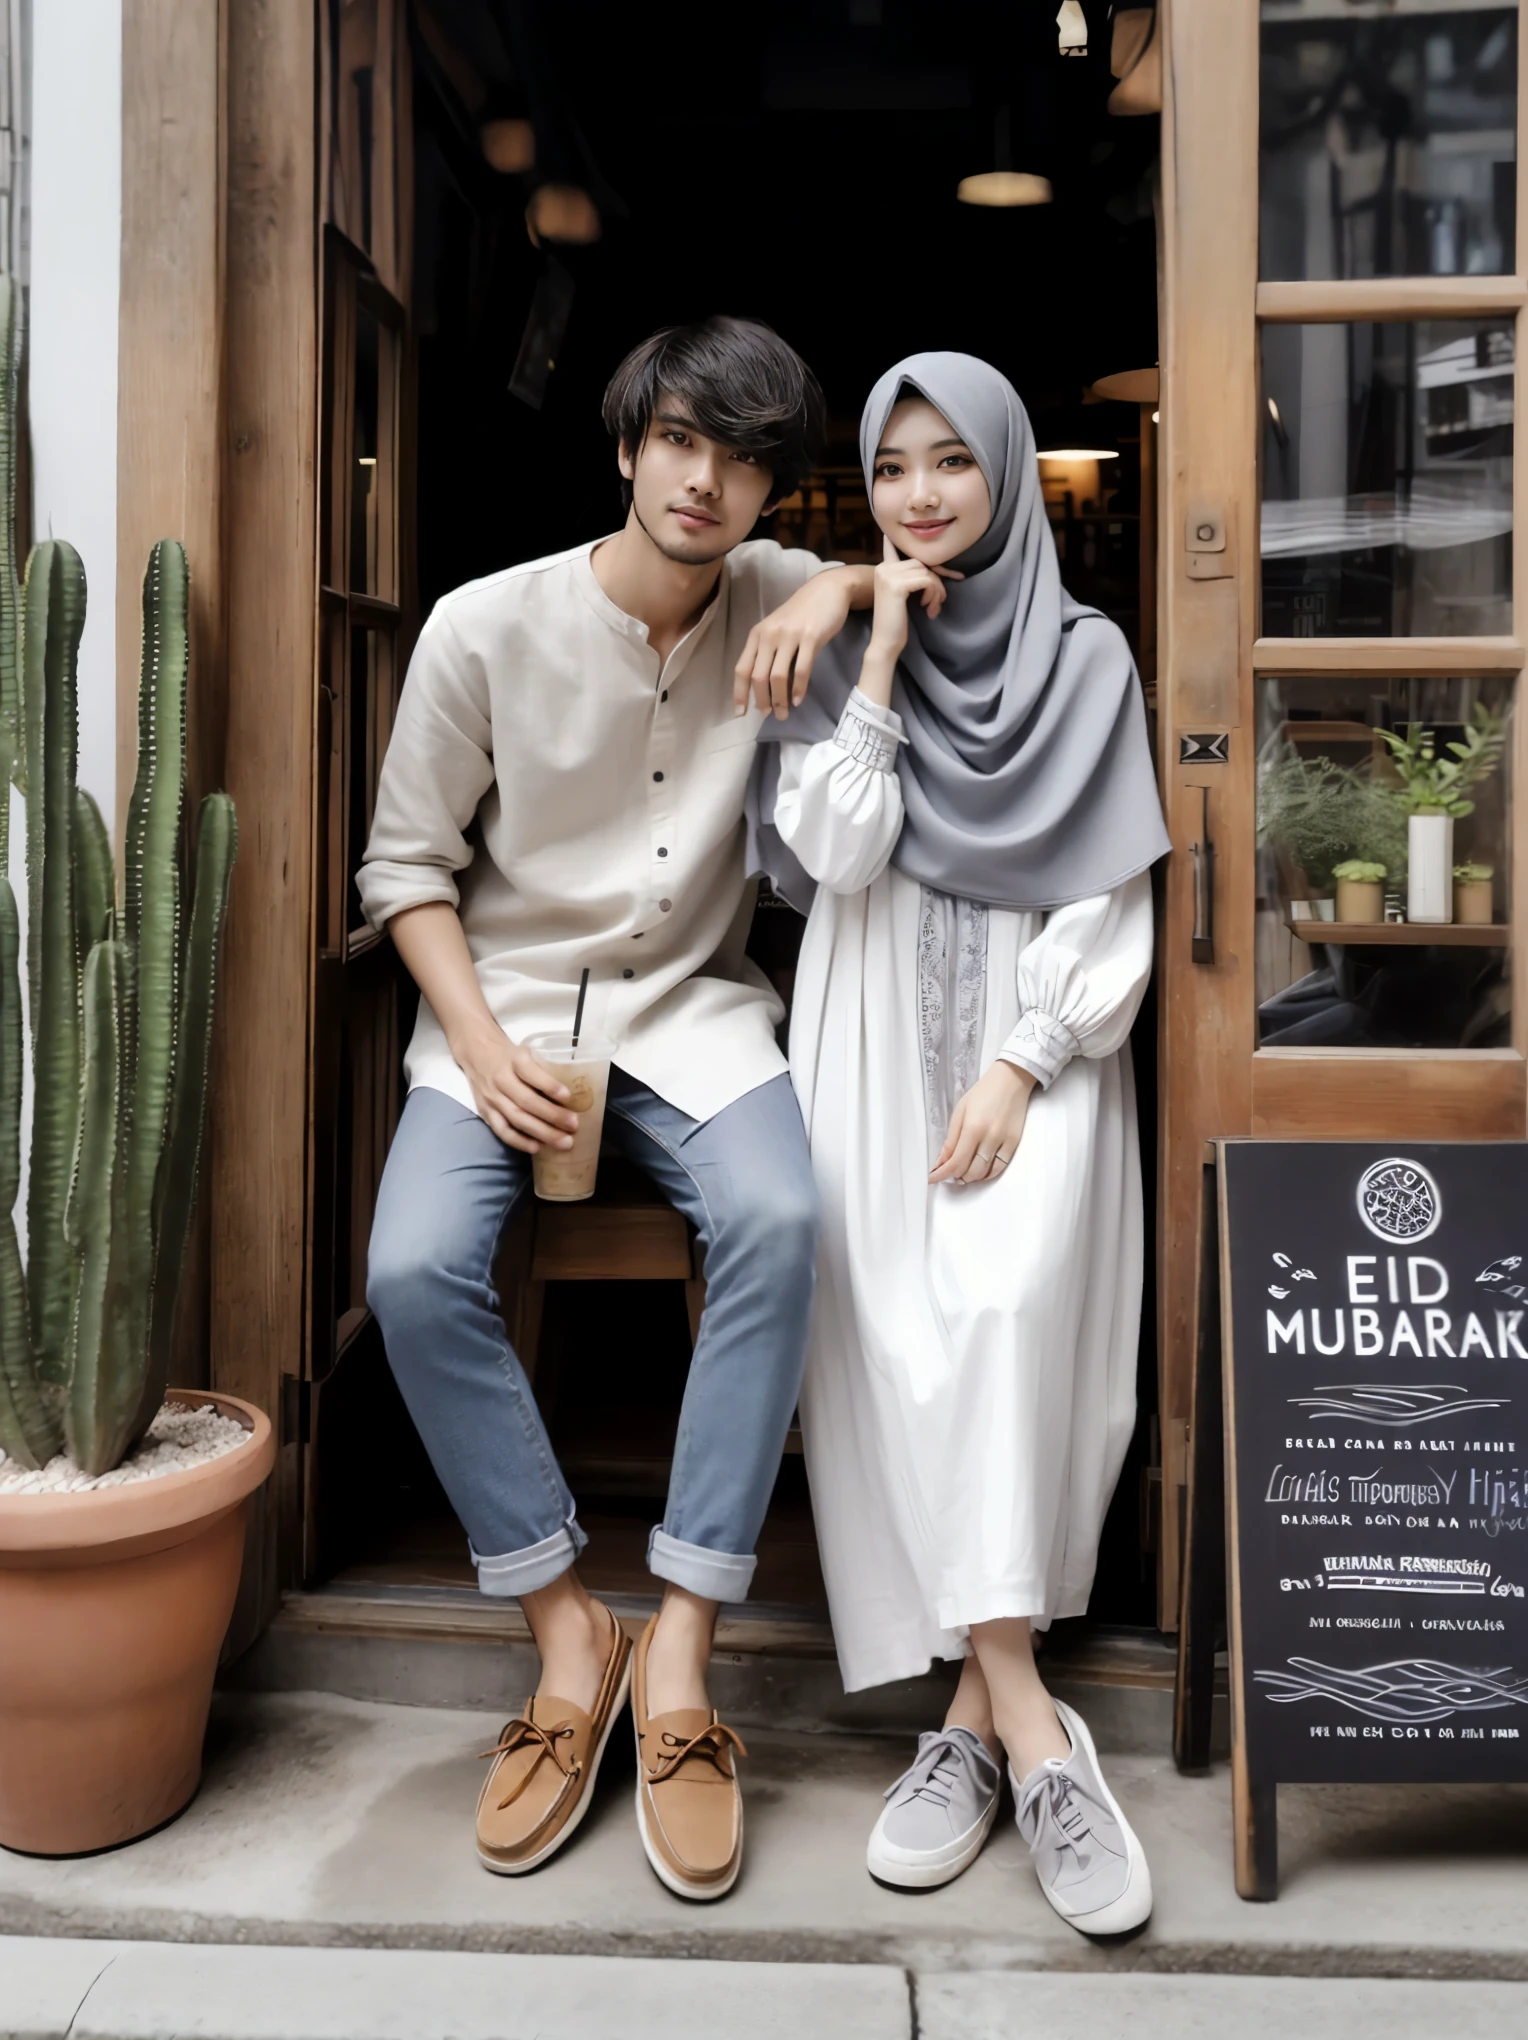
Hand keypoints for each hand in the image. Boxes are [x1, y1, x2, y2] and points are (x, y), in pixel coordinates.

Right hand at [452, 1017, 580, 1153]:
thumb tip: (574, 1093)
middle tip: (574, 1126)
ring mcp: (492, 1097)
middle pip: (527, 1101)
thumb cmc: (512, 1056)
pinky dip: (519, 1141)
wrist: (477, 1053)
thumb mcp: (527, 1053)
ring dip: (541, 1132)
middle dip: (552, 1116)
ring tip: (563, 1142)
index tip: (568, 1097)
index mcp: (515, 1059)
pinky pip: (502, 1130)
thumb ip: (544, 1069)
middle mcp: (501, 1078)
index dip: (549, 1086)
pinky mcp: (485, 1112)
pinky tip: (537, 1148)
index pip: (531, 1073)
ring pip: (517, 1118)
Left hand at [732, 565, 869, 719]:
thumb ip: (768, 652)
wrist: (827, 590)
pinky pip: (801, 670)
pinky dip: (799, 689)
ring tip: (784, 713)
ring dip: (780, 700)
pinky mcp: (811, 637)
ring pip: (778, 677)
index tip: (741, 713)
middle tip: (769, 716)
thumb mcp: (777, 629)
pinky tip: (799, 700)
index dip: (739, 693)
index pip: (742, 668)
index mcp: (757, 634)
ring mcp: (790, 636)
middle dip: (762, 701)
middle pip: (758, 676)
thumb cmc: (801, 613)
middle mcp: (769, 635)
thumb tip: (763, 687)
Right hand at [870, 534, 961, 659]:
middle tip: (937, 602)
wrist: (885, 642)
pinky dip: (933, 594)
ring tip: (933, 608)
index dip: (893, 543)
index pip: (893, 548)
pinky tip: (927, 608)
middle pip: (921, 563)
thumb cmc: (895, 622)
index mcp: (883, 569)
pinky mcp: (898, 586)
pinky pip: (927, 581)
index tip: (887, 535)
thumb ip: (908, 578)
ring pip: (927, 572)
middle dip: (935, 582)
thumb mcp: (901, 595)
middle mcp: (884, 568)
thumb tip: (929, 568)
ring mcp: (889, 575)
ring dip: (936, 590)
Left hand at [929, 1060, 1035, 1185]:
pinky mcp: (1014, 1143)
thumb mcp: (960, 1111)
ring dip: (970, 1177)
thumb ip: (952, 1138)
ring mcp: (1004, 1142)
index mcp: (973, 1128)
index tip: (932, 1178)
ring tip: (961, 1173)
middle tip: (947, 1173)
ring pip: (985, 1173)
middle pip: (970, 1171)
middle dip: (955, 1176)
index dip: (942, 1174)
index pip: (955, 1162)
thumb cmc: (982, 1093)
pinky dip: (987, 1174)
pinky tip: (979, 1171)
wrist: (1011, 1081)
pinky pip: (1000, 1167)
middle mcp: (989, 1138)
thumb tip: (942, 1161)